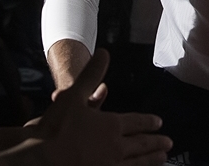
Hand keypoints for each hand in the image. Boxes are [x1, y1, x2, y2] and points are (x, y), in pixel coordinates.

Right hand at [31, 49, 170, 165]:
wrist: (40, 160)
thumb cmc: (53, 128)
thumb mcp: (72, 95)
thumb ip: (90, 75)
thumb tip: (103, 53)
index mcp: (111, 125)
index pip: (136, 122)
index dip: (149, 122)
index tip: (159, 123)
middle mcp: (116, 147)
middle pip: (142, 144)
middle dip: (156, 142)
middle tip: (168, 143)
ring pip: (138, 163)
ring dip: (152, 160)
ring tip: (163, 159)